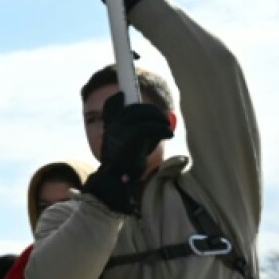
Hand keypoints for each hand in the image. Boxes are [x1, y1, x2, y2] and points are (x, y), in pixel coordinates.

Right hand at [85, 93, 173, 214]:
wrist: (117, 183)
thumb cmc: (127, 167)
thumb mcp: (131, 148)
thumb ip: (138, 133)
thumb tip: (163, 120)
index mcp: (110, 129)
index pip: (110, 108)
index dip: (116, 99)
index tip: (122, 95)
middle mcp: (112, 128)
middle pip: (133, 108)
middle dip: (152, 110)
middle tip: (163, 118)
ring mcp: (118, 133)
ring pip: (141, 115)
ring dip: (159, 118)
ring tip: (167, 127)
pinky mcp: (128, 140)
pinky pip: (147, 127)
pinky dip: (162, 129)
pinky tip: (169, 134)